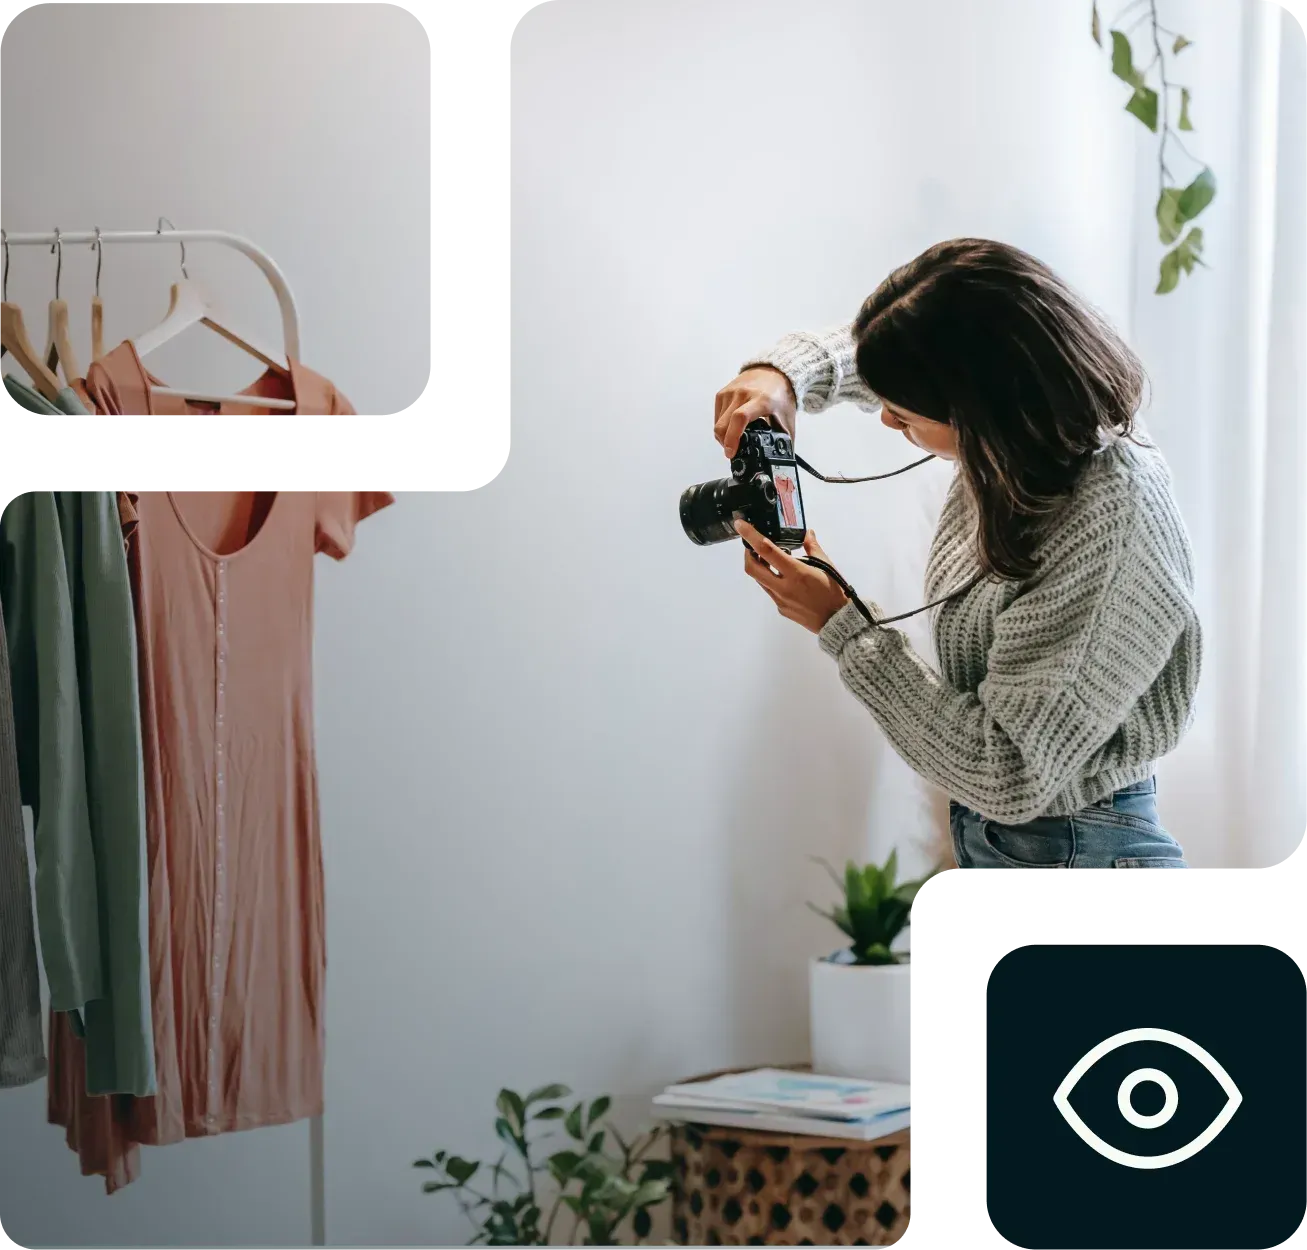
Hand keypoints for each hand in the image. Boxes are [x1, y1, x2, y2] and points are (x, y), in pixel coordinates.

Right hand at [714, 367, 797, 457]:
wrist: (773, 373)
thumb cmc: (780, 396)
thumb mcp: (787, 419)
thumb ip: (786, 442)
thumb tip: (785, 464)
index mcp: (761, 401)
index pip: (740, 418)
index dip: (733, 437)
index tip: (732, 452)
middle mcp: (743, 394)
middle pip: (724, 424)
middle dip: (725, 443)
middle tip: (733, 452)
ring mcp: (731, 393)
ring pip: (718, 423)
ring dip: (723, 437)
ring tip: (734, 441)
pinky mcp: (722, 393)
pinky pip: (716, 417)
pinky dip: (721, 427)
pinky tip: (731, 429)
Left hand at [736, 519, 847, 633]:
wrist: (837, 621)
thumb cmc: (833, 592)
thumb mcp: (826, 565)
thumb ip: (813, 547)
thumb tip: (807, 533)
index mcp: (796, 573)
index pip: (766, 550)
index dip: (751, 536)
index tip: (740, 525)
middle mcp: (783, 587)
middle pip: (752, 568)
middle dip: (747, 553)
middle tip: (752, 545)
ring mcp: (780, 600)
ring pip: (760, 580)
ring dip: (759, 567)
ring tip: (769, 560)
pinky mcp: (781, 609)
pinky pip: (770, 591)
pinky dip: (771, 580)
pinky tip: (783, 578)